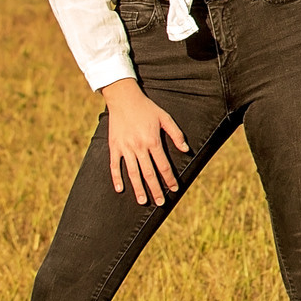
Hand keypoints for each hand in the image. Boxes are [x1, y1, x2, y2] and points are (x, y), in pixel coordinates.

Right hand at [101, 79, 188, 205]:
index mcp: (153, 141)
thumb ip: (176, 134)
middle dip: (156, 189)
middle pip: (149, 173)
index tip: (175, 188)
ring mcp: (125, 148)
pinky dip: (117, 178)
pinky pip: (115, 166)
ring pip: (133, 173)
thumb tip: (186, 149)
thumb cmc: (146, 108)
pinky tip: (120, 189)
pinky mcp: (114, 147)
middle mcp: (139, 147)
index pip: (163, 165)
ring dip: (138, 189)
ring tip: (143, 201)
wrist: (123, 98)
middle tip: (161, 202)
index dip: (169, 178)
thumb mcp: (165, 118)